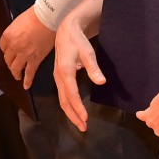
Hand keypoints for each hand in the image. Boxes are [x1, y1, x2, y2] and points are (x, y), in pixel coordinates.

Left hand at [1, 8, 54, 89]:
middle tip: (12, 65)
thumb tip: (16, 36)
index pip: (3, 47)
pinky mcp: (35, 59)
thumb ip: (15, 31)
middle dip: (10, 63)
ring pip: (15, 68)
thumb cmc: (35, 15)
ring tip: (17, 76)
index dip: (7, 50)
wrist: (48, 17)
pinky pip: (29, 72)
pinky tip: (26, 85)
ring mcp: (24, 54)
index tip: (9, 52)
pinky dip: (27, 80)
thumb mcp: (18, 21)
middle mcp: (13, 47)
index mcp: (8, 36)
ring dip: (15, 73)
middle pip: (8, 59)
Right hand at [53, 14, 100, 131]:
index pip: (71, 93)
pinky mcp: (59, 77)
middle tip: (83, 127)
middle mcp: (58, 77)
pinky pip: (63, 95)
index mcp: (65, 71)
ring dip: (71, 113)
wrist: (66, 31)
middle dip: (73, 115)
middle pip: (64, 101)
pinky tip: (75, 111)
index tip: (85, 118)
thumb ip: (93, 68)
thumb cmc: (77, 40)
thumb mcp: (87, 52)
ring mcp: (57, 78)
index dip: (78, 107)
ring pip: (62, 100)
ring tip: (80, 123)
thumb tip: (101, 82)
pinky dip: (69, 105)